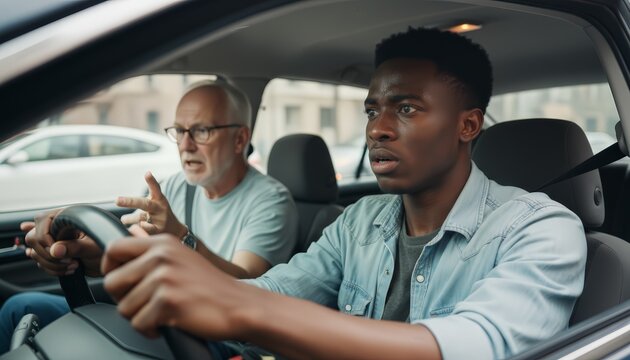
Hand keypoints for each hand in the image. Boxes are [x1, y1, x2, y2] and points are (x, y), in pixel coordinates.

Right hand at [22, 210, 102, 276]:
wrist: (111, 262)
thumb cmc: (107, 247)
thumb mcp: (93, 247)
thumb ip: (75, 247)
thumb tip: (55, 250)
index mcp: (68, 217)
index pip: (42, 220)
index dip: (45, 237)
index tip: (56, 251)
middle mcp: (58, 227)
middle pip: (33, 237)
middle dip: (47, 254)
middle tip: (68, 260)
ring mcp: (54, 240)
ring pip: (35, 252)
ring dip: (51, 264)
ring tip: (74, 265)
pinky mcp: (54, 254)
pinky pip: (41, 262)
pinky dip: (52, 269)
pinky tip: (68, 269)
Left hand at [102, 233, 253, 338]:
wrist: (238, 305)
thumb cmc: (210, 285)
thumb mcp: (182, 256)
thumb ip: (154, 248)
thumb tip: (131, 231)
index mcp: (162, 243)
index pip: (114, 248)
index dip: (109, 268)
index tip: (120, 281)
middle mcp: (161, 256)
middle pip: (112, 282)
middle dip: (123, 299)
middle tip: (145, 303)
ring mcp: (164, 278)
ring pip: (124, 308)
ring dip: (140, 317)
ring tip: (162, 313)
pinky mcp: (167, 302)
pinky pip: (138, 324)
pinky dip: (150, 330)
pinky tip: (168, 322)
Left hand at [117, 172, 186, 236]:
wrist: (174, 230)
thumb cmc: (158, 214)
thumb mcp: (154, 203)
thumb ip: (140, 200)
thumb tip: (117, 200)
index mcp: (159, 199)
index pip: (156, 188)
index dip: (151, 181)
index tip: (147, 174)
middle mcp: (160, 208)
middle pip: (145, 204)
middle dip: (130, 202)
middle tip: (117, 200)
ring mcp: (160, 220)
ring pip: (139, 218)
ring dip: (129, 219)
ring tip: (124, 219)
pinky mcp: (158, 231)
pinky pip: (143, 230)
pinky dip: (136, 229)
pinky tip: (134, 229)